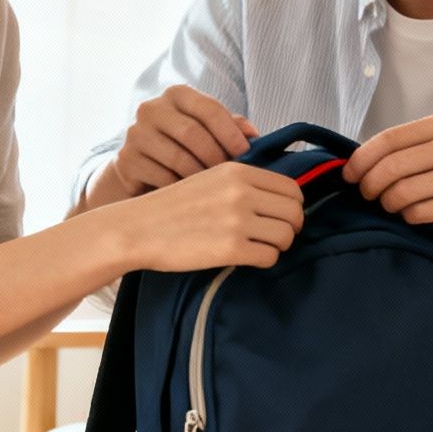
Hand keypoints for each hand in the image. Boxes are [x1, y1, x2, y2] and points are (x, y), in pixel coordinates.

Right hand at [99, 85, 259, 202]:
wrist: (141, 167)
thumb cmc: (185, 147)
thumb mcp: (208, 131)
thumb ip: (232, 127)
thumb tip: (254, 135)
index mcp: (177, 95)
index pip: (208, 108)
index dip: (230, 132)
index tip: (245, 152)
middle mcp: (152, 108)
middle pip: (191, 133)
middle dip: (215, 157)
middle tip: (231, 177)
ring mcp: (135, 134)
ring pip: (177, 157)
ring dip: (201, 177)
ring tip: (215, 189)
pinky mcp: (127, 160)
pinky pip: (161, 177)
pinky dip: (181, 189)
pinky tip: (192, 196)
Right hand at [116, 162, 303, 271]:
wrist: (138, 228)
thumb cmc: (173, 207)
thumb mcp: (209, 178)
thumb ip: (243, 182)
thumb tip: (280, 198)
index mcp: (238, 171)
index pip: (291, 188)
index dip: (292, 205)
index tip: (281, 217)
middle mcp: (241, 192)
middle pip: (294, 212)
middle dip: (290, 227)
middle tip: (275, 236)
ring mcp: (237, 220)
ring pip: (286, 236)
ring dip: (278, 245)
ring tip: (260, 247)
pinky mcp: (230, 249)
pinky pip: (269, 257)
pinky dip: (264, 260)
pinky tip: (248, 258)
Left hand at [344, 113, 432, 231]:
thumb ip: (409, 146)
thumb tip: (358, 162)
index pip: (389, 139)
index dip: (362, 159)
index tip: (349, 174)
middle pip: (392, 167)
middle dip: (370, 185)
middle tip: (367, 194)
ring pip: (403, 192)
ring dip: (389, 203)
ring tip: (392, 204)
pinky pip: (420, 212)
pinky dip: (408, 216)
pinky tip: (413, 213)